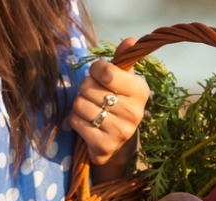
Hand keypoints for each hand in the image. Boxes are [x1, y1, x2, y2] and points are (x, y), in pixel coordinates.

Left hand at [69, 37, 149, 167]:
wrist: (116, 143)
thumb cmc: (117, 104)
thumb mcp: (123, 81)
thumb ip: (122, 61)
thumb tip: (131, 40)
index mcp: (140, 91)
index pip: (107, 72)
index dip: (94, 70)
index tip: (97, 74)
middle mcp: (134, 112)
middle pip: (88, 88)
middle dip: (85, 89)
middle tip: (93, 96)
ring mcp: (120, 131)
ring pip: (80, 104)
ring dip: (79, 104)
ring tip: (90, 109)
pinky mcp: (105, 146)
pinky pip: (76, 121)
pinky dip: (75, 120)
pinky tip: (86, 123)